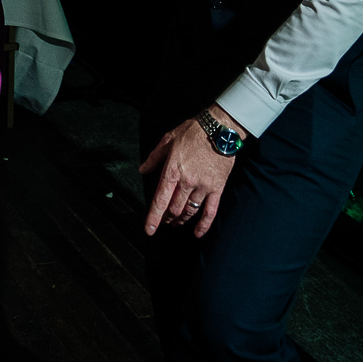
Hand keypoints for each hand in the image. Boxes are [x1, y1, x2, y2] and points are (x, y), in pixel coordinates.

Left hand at [139, 109, 241, 238]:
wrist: (219, 128)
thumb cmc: (192, 131)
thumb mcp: (168, 140)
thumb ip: (154, 158)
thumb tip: (143, 170)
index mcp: (172, 170)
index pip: (160, 200)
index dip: (153, 217)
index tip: (149, 230)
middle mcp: (187, 181)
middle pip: (174, 209)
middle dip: (166, 218)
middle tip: (164, 221)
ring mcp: (203, 186)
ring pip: (189, 211)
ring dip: (181, 220)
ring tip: (177, 223)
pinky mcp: (217, 188)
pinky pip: (210, 211)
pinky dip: (204, 225)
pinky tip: (198, 233)